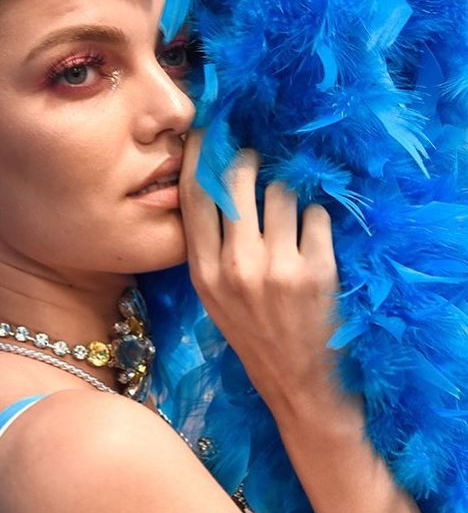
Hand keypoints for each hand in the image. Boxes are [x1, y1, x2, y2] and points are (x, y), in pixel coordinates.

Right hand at [179, 131, 348, 426]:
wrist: (296, 381)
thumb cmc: (254, 334)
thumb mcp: (214, 296)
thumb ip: (211, 246)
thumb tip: (219, 184)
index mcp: (203, 272)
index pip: (196, 197)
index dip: (201, 155)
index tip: (209, 131)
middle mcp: (235, 266)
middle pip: (237, 180)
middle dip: (249, 160)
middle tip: (257, 158)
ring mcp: (276, 267)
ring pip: (282, 193)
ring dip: (288, 195)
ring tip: (289, 217)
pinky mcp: (316, 270)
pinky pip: (317, 215)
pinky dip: (317, 220)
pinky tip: (313, 241)